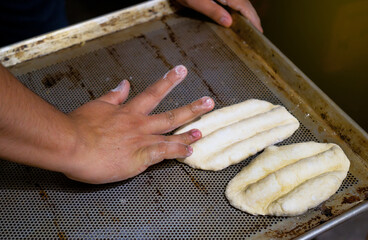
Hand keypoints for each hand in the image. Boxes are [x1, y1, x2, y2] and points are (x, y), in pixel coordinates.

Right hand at [65, 65, 213, 183]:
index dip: (168, 82)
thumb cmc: (77, 126)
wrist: (69, 143)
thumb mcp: (96, 105)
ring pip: (170, 133)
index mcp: (127, 111)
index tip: (180, 72)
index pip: (152, 93)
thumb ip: (113, 96)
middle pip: (170, 114)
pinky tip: (189, 152)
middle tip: (208, 101)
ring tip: (203, 128)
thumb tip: (124, 83)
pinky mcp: (139, 157)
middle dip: (191, 107)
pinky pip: (163, 153)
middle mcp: (138, 124)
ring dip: (188, 132)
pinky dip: (177, 151)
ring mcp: (141, 140)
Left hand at [176, 0, 262, 31]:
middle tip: (255, 34)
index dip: (253, 20)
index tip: (259, 32)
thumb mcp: (196, 1)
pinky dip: (236, 10)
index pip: (245, 7)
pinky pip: (231, 1)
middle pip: (244, 4)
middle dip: (251, 18)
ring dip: (244, 15)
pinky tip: (233, 18)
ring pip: (238, 2)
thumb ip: (213, 11)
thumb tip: (229, 23)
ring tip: (247, 28)